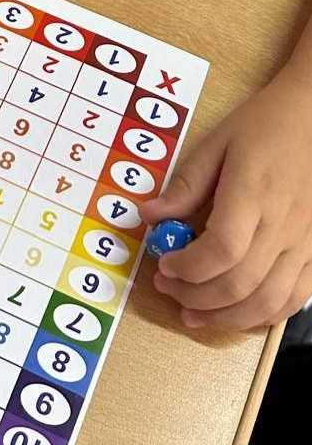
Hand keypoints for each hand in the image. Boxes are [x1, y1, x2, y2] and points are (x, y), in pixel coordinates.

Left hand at [139, 66, 311, 329]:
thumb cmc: (265, 126)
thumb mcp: (216, 144)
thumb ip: (184, 185)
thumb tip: (148, 217)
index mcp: (253, 193)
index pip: (221, 250)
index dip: (187, 267)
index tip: (162, 264)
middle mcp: (284, 225)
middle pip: (240, 284)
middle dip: (194, 296)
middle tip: (165, 287)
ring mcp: (306, 242)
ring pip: (268, 302)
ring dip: (225, 318)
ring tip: (191, 313)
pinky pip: (294, 299)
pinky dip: (262, 316)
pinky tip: (234, 313)